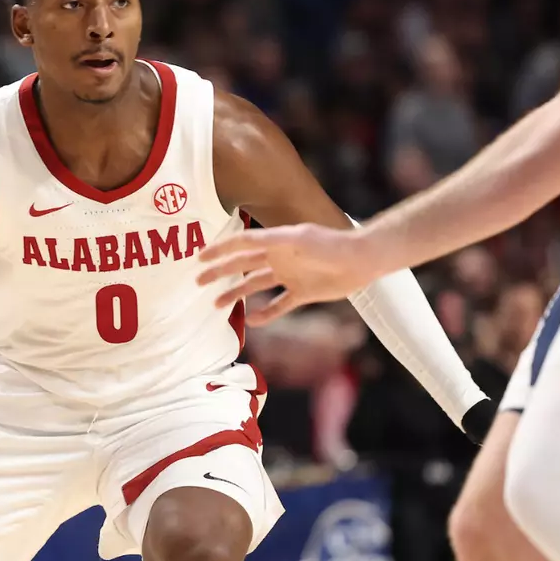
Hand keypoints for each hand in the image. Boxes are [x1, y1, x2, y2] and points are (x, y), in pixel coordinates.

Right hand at [196, 224, 395, 326]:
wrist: (360, 261)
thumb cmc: (330, 244)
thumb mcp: (297, 238)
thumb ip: (270, 240)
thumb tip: (242, 240)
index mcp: (275, 241)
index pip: (240, 244)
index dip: (219, 250)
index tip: (199, 257)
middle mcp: (278, 258)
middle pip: (242, 265)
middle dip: (220, 272)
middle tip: (199, 282)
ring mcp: (289, 276)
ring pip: (255, 285)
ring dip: (236, 294)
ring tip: (217, 305)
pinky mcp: (302, 293)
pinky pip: (278, 305)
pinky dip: (265, 313)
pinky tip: (251, 321)